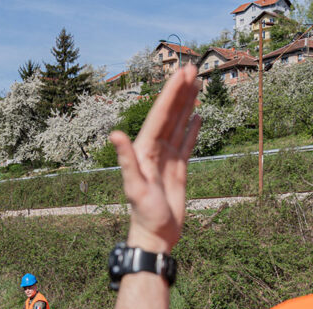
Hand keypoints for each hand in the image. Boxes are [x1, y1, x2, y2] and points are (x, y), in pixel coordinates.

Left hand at [110, 65, 200, 253]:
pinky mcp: (177, 170)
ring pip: (178, 125)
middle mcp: (153, 151)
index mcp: (143, 150)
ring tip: (197, 84)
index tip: (182, 74)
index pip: (159, 116)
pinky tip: (197, 116)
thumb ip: (126, 160)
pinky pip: (186, 144)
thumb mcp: (135, 187)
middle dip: (181, 92)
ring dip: (187, 105)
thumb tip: (115, 134)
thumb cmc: (144, 215)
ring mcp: (166, 159)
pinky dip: (192, 129)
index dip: (171, 94)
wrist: (155, 236)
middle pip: (170, 115)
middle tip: (193, 68)